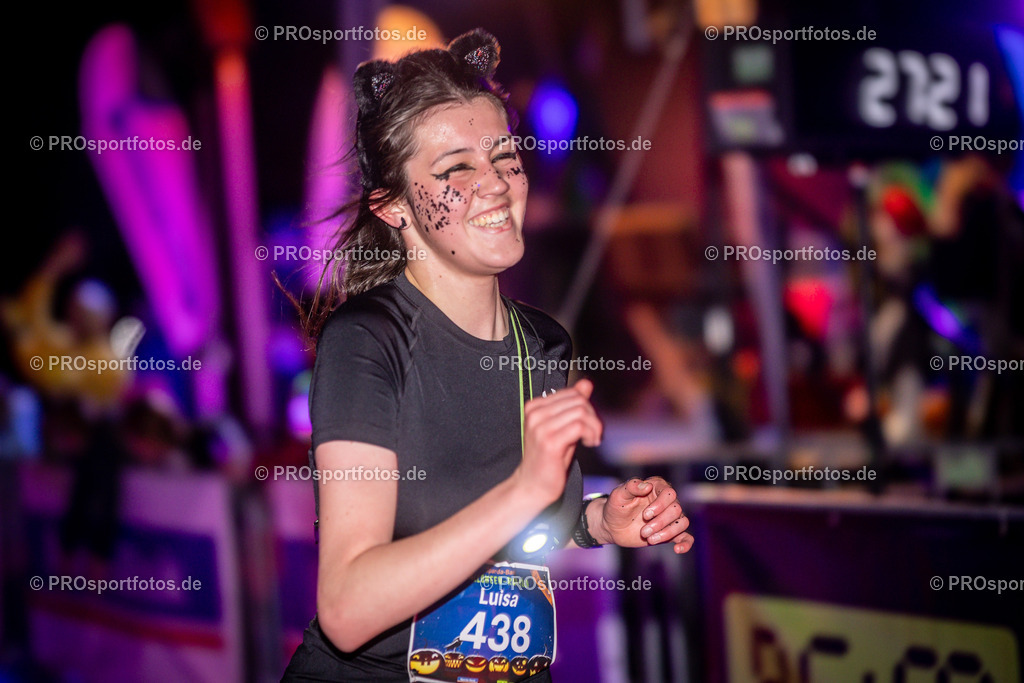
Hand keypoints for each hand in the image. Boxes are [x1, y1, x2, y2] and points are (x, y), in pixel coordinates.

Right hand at [515, 379, 602, 505]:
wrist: (532, 485)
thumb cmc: (548, 459)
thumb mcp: (562, 426)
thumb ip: (573, 405)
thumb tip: (586, 383)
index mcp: (535, 407)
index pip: (571, 393)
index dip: (587, 407)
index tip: (589, 425)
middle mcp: (535, 414)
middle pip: (578, 401)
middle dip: (593, 417)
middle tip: (593, 434)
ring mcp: (540, 427)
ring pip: (580, 412)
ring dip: (594, 427)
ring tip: (592, 439)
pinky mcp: (549, 441)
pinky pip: (579, 426)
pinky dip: (590, 433)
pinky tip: (589, 443)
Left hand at [594, 477, 693, 553]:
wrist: (612, 526)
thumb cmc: (615, 507)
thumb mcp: (618, 494)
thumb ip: (631, 486)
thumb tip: (647, 485)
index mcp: (656, 487)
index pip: (669, 493)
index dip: (660, 505)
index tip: (645, 515)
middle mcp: (666, 501)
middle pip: (676, 510)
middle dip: (660, 523)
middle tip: (643, 532)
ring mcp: (669, 517)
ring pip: (682, 523)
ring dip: (668, 533)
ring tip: (650, 540)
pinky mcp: (669, 532)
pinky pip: (686, 537)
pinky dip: (686, 544)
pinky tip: (677, 549)